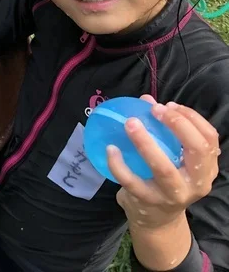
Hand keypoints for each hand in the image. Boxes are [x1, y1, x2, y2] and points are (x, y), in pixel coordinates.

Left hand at [108, 95, 219, 229]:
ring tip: (130, 123)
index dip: (192, 118)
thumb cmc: (166, 180)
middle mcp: (195, 182)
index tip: (170, 106)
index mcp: (205, 168)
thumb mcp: (173, 158)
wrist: (157, 220)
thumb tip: (145, 99)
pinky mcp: (148, 201)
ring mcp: (172, 194)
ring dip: (145, 143)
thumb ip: (163, 130)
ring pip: (163, 168)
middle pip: (197, 151)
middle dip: (178, 126)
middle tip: (155, 110)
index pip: (209, 139)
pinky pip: (132, 181)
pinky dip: (119, 164)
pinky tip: (110, 149)